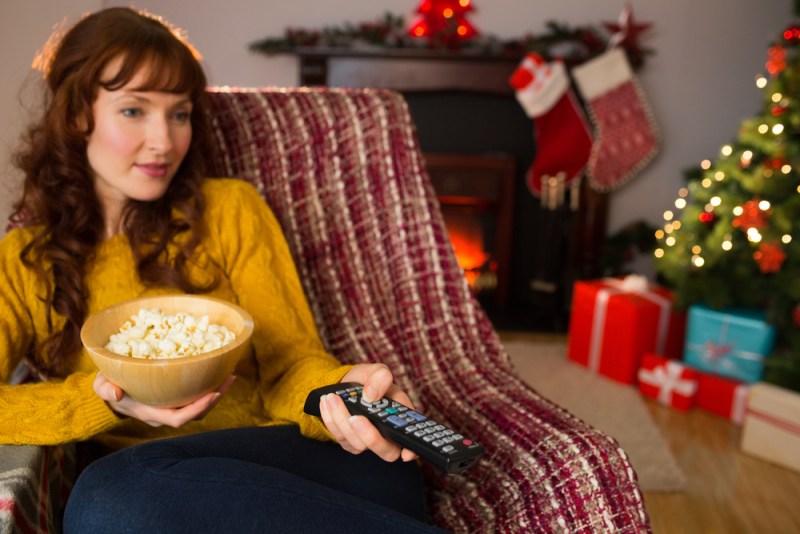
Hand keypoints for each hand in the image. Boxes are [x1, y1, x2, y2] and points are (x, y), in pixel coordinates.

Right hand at [93, 372, 234, 427]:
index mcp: (151, 413)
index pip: (178, 419)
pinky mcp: (175, 400)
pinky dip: (209, 388)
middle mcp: (164, 414)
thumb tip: (115, 392)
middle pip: (195, 415)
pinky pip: (196, 399)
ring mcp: (171, 408)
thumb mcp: (101, 385)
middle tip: (229, 379)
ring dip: (216, 394)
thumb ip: (105, 388)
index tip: (213, 394)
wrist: (111, 392)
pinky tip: (218, 374)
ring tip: (230, 376)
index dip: (197, 409)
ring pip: (199, 408)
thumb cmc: (107, 387)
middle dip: (214, 400)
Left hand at [319, 363, 418, 462]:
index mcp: (401, 418)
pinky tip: (326, 403)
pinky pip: (339, 437)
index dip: (412, 450)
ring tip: (332, 397)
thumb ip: (381, 377)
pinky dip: (331, 419)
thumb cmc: (368, 380)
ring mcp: (366, 441)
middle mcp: (386, 434)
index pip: (413, 441)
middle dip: (370, 436)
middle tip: (356, 417)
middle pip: (385, 451)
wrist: (346, 384)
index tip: (406, 452)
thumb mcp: (377, 371)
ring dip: (342, 420)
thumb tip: (372, 396)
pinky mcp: (348, 442)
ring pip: (357, 443)